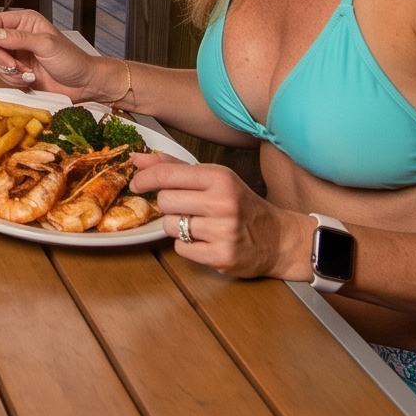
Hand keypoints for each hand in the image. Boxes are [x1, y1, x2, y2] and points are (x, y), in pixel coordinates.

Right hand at [0, 9, 115, 100]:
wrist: (83, 84)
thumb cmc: (71, 60)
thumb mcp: (47, 45)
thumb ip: (20, 39)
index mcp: (25, 22)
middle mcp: (19, 36)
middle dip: (2, 58)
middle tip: (16, 67)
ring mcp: (18, 55)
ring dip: (10, 72)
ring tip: (29, 75)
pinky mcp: (18, 71)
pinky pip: (3, 76)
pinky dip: (14, 80)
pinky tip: (30, 80)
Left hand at [130, 156, 311, 281]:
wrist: (278, 239)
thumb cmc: (241, 205)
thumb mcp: (214, 178)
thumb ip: (175, 167)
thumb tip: (138, 159)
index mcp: (220, 177)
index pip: (167, 174)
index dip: (144, 179)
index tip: (137, 183)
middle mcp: (222, 202)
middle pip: (165, 201)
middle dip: (169, 205)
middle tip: (186, 207)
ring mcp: (223, 231)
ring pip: (171, 226)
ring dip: (178, 227)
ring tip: (200, 225)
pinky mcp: (221, 256)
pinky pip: (181, 249)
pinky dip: (188, 246)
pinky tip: (206, 241)